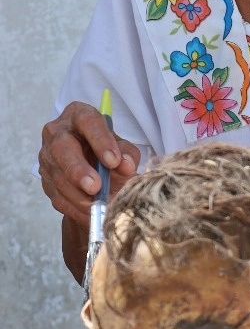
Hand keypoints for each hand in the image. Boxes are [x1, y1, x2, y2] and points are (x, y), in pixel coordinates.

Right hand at [40, 101, 139, 224]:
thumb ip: (127, 154)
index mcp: (79, 115)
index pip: (87, 121)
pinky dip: (74, 207)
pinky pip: (56, 195)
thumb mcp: (122, 148)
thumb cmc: (109, 151)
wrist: (94, 170)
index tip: (113, 161)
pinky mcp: (44, 179)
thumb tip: (126, 165)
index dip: (100, 140)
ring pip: (57, 175)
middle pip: (62, 147)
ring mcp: (47, 156)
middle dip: (78, 169)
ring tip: (98, 205)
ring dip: (78, 194)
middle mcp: (58, 132)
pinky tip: (90, 213)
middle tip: (95, 187)